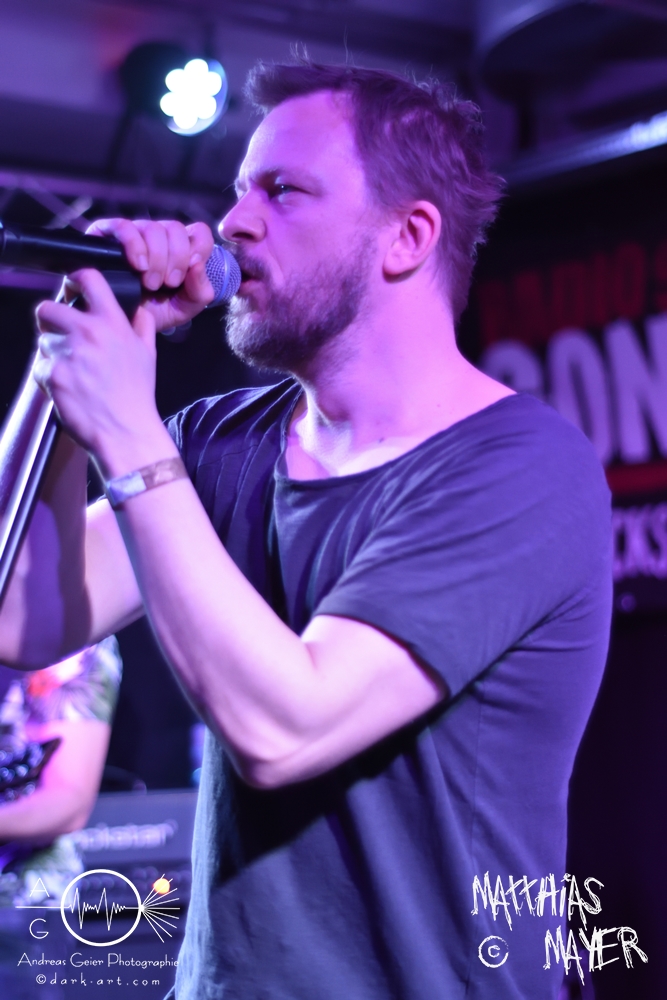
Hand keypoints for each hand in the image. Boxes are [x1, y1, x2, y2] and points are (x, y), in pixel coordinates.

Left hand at [34, 269, 174, 475]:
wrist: (124, 430)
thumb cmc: (136, 394)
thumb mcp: (148, 354)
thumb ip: (142, 326)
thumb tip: (139, 310)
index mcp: (112, 323)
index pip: (88, 278)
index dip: (74, 281)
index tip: (71, 291)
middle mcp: (87, 332)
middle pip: (47, 307)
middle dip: (50, 321)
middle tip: (61, 336)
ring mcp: (67, 352)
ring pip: (43, 340)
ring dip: (51, 352)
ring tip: (71, 371)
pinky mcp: (51, 373)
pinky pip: (39, 366)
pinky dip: (48, 376)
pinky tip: (66, 388)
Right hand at [86, 218, 215, 331]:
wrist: (118, 323)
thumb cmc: (151, 313)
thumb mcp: (182, 309)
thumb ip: (200, 292)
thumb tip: (198, 264)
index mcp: (180, 249)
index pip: (200, 232)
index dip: (198, 251)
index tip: (186, 276)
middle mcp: (159, 237)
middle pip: (176, 228)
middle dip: (176, 260)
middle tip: (166, 284)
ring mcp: (134, 232)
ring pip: (153, 228)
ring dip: (156, 259)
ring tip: (149, 283)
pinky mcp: (108, 233)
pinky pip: (124, 227)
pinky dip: (135, 247)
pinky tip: (137, 267)